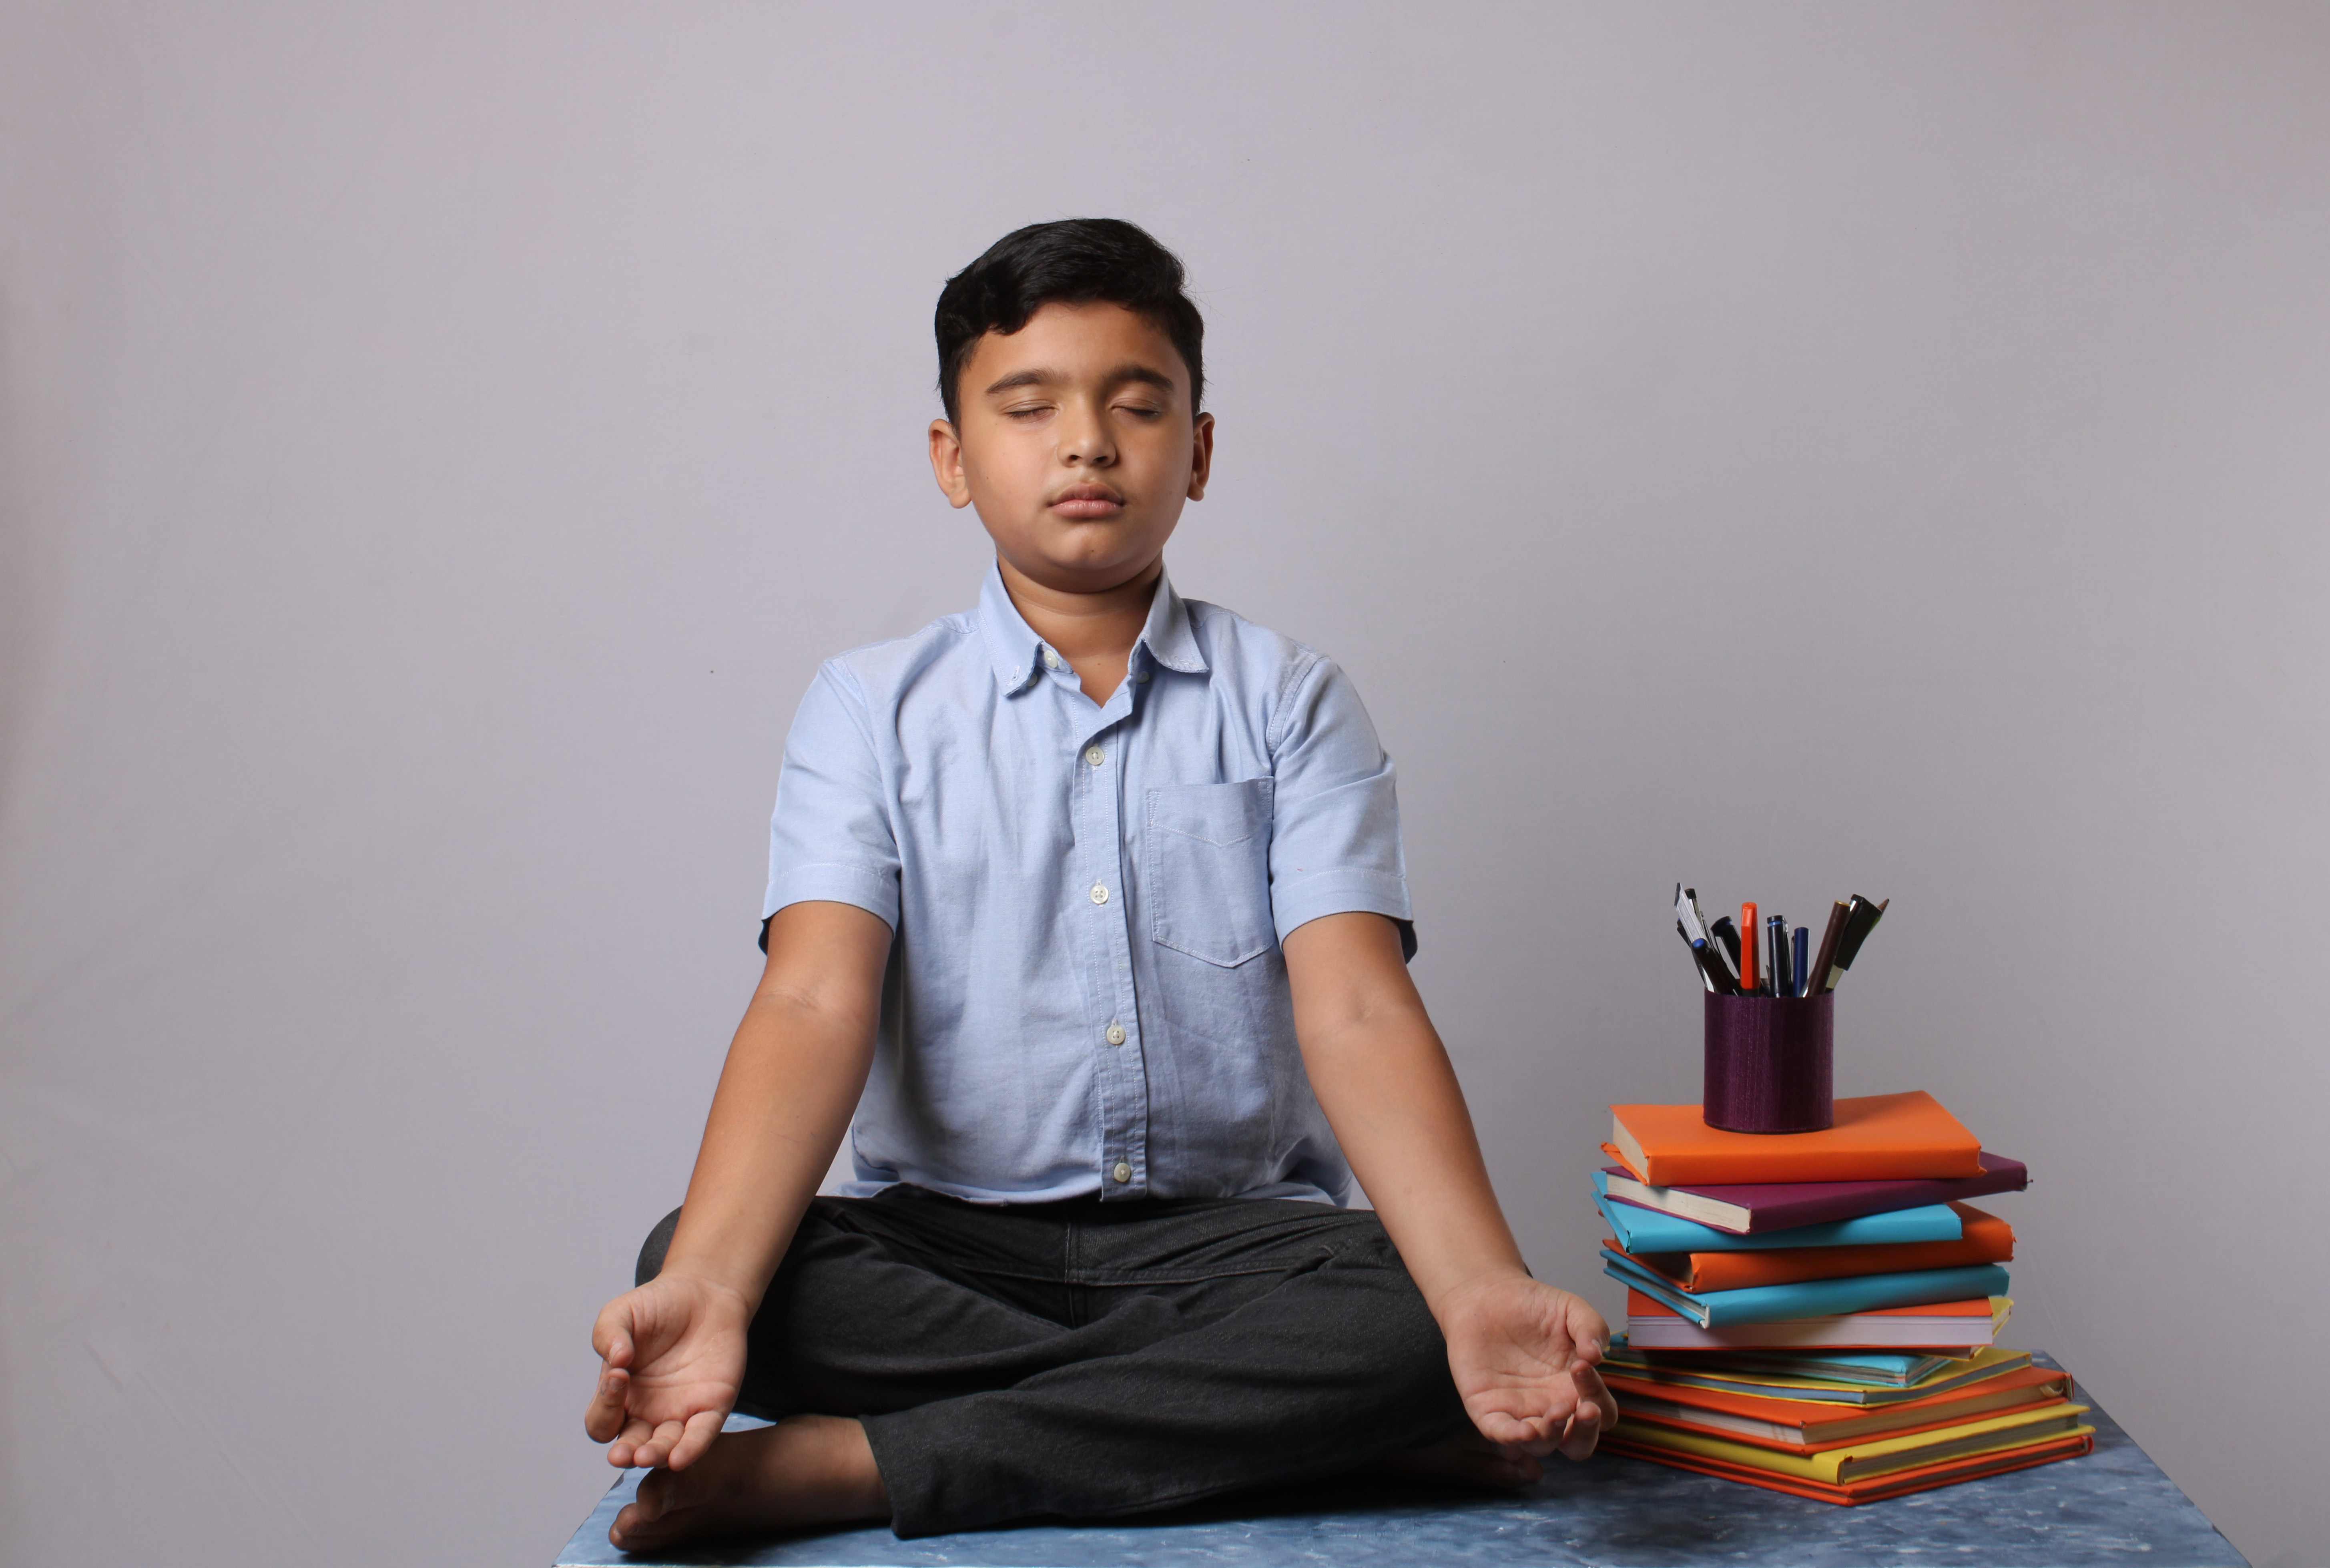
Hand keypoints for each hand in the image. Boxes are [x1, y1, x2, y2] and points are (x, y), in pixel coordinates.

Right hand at [583, 1270, 754, 1470]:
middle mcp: (647, 1413)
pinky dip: (691, 1449)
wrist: (705, 1292)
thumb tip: (616, 1360)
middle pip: (631, 1446)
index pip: (603, 1420)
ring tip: (647, 1456)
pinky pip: (701, 1436)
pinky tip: (680, 1458)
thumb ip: (609, 1334)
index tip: (619, 1376)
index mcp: (620, 1396)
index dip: (605, 1406)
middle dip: (626, 1454)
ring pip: (665, 1448)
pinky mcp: (712, 1407)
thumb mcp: (622, 1313)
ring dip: (655, 1456)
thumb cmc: (657, 1305)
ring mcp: (680, 1413)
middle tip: (622, 1455)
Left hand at [1437, 1273, 1618, 1462]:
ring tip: (1554, 1413)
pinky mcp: (1488, 1410)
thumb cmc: (1532, 1306)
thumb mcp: (1570, 1309)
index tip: (1583, 1366)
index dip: (1599, 1397)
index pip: (1601, 1412)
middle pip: (1578, 1444)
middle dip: (1584, 1433)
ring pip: (1542, 1445)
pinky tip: (1523, 1431)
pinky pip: (1501, 1434)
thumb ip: (1591, 1327)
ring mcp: (1520, 1412)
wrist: (1486, 1295)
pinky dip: (1513, 1439)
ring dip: (1552, 1435)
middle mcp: (1551, 1407)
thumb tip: (1597, 1355)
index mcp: (1575, 1389)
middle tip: (1583, 1409)